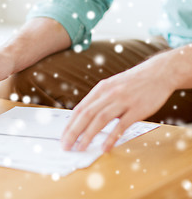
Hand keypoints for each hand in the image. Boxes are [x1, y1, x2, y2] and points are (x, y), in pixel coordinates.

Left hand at [61, 53, 175, 151]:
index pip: (79, 109)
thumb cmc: (132, 83)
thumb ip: (98, 100)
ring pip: (100, 119)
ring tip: (80, 148)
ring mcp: (122, 101)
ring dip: (88, 135)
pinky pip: (121, 125)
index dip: (69, 124)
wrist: (158, 73)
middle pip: (86, 115)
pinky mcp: (137, 109)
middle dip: (73, 132)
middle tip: (66, 146)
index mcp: (100, 89)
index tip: (63, 137)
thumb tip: (84, 118)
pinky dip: (111, 137)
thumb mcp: (111, 86)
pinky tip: (104, 147)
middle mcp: (108, 94)